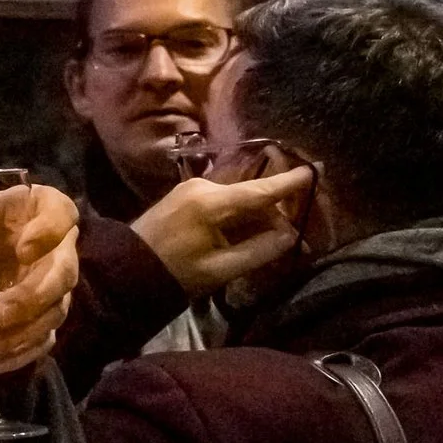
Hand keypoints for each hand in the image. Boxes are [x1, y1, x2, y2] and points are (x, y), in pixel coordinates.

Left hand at [0, 184, 79, 373]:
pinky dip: (24, 352)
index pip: (59, 210)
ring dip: (25, 331)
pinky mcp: (43, 314)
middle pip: (63, 270)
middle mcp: (51, 248)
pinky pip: (46, 336)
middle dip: (33, 296)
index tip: (23, 250)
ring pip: (56, 308)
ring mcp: (50, 283)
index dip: (50, 228)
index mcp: (28, 213)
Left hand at [130, 169, 312, 298]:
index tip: (315, 169)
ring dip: (257, 215)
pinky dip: (239, 214)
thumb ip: (259, 250)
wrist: (126, 269)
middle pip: (252, 194)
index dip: (290, 182)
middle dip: (275, 212)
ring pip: (239, 197)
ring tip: (272, 239)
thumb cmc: (175, 273)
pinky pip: (223, 200)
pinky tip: (247, 233)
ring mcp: (191, 188)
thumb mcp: (221, 269)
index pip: (260, 190)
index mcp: (211, 202)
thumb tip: (290, 235)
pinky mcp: (185, 195)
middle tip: (294, 235)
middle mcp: (202, 186)